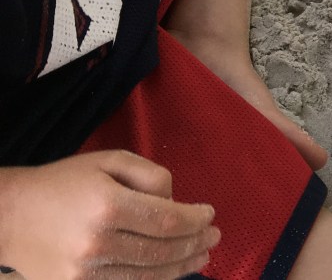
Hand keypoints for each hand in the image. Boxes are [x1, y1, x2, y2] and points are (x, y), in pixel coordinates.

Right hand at [0, 150, 218, 279]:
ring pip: (147, 275)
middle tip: (214, 238)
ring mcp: (84, 273)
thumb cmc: (64, 182)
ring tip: (201, 257)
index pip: (167, 219)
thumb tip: (176, 202)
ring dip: (181, 267)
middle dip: (194, 244)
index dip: (195, 220)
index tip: (210, 215)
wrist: (10, 215)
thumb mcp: (109, 161)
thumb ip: (149, 176)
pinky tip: (171, 272)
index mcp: (108, 206)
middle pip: (161, 250)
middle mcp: (97, 243)